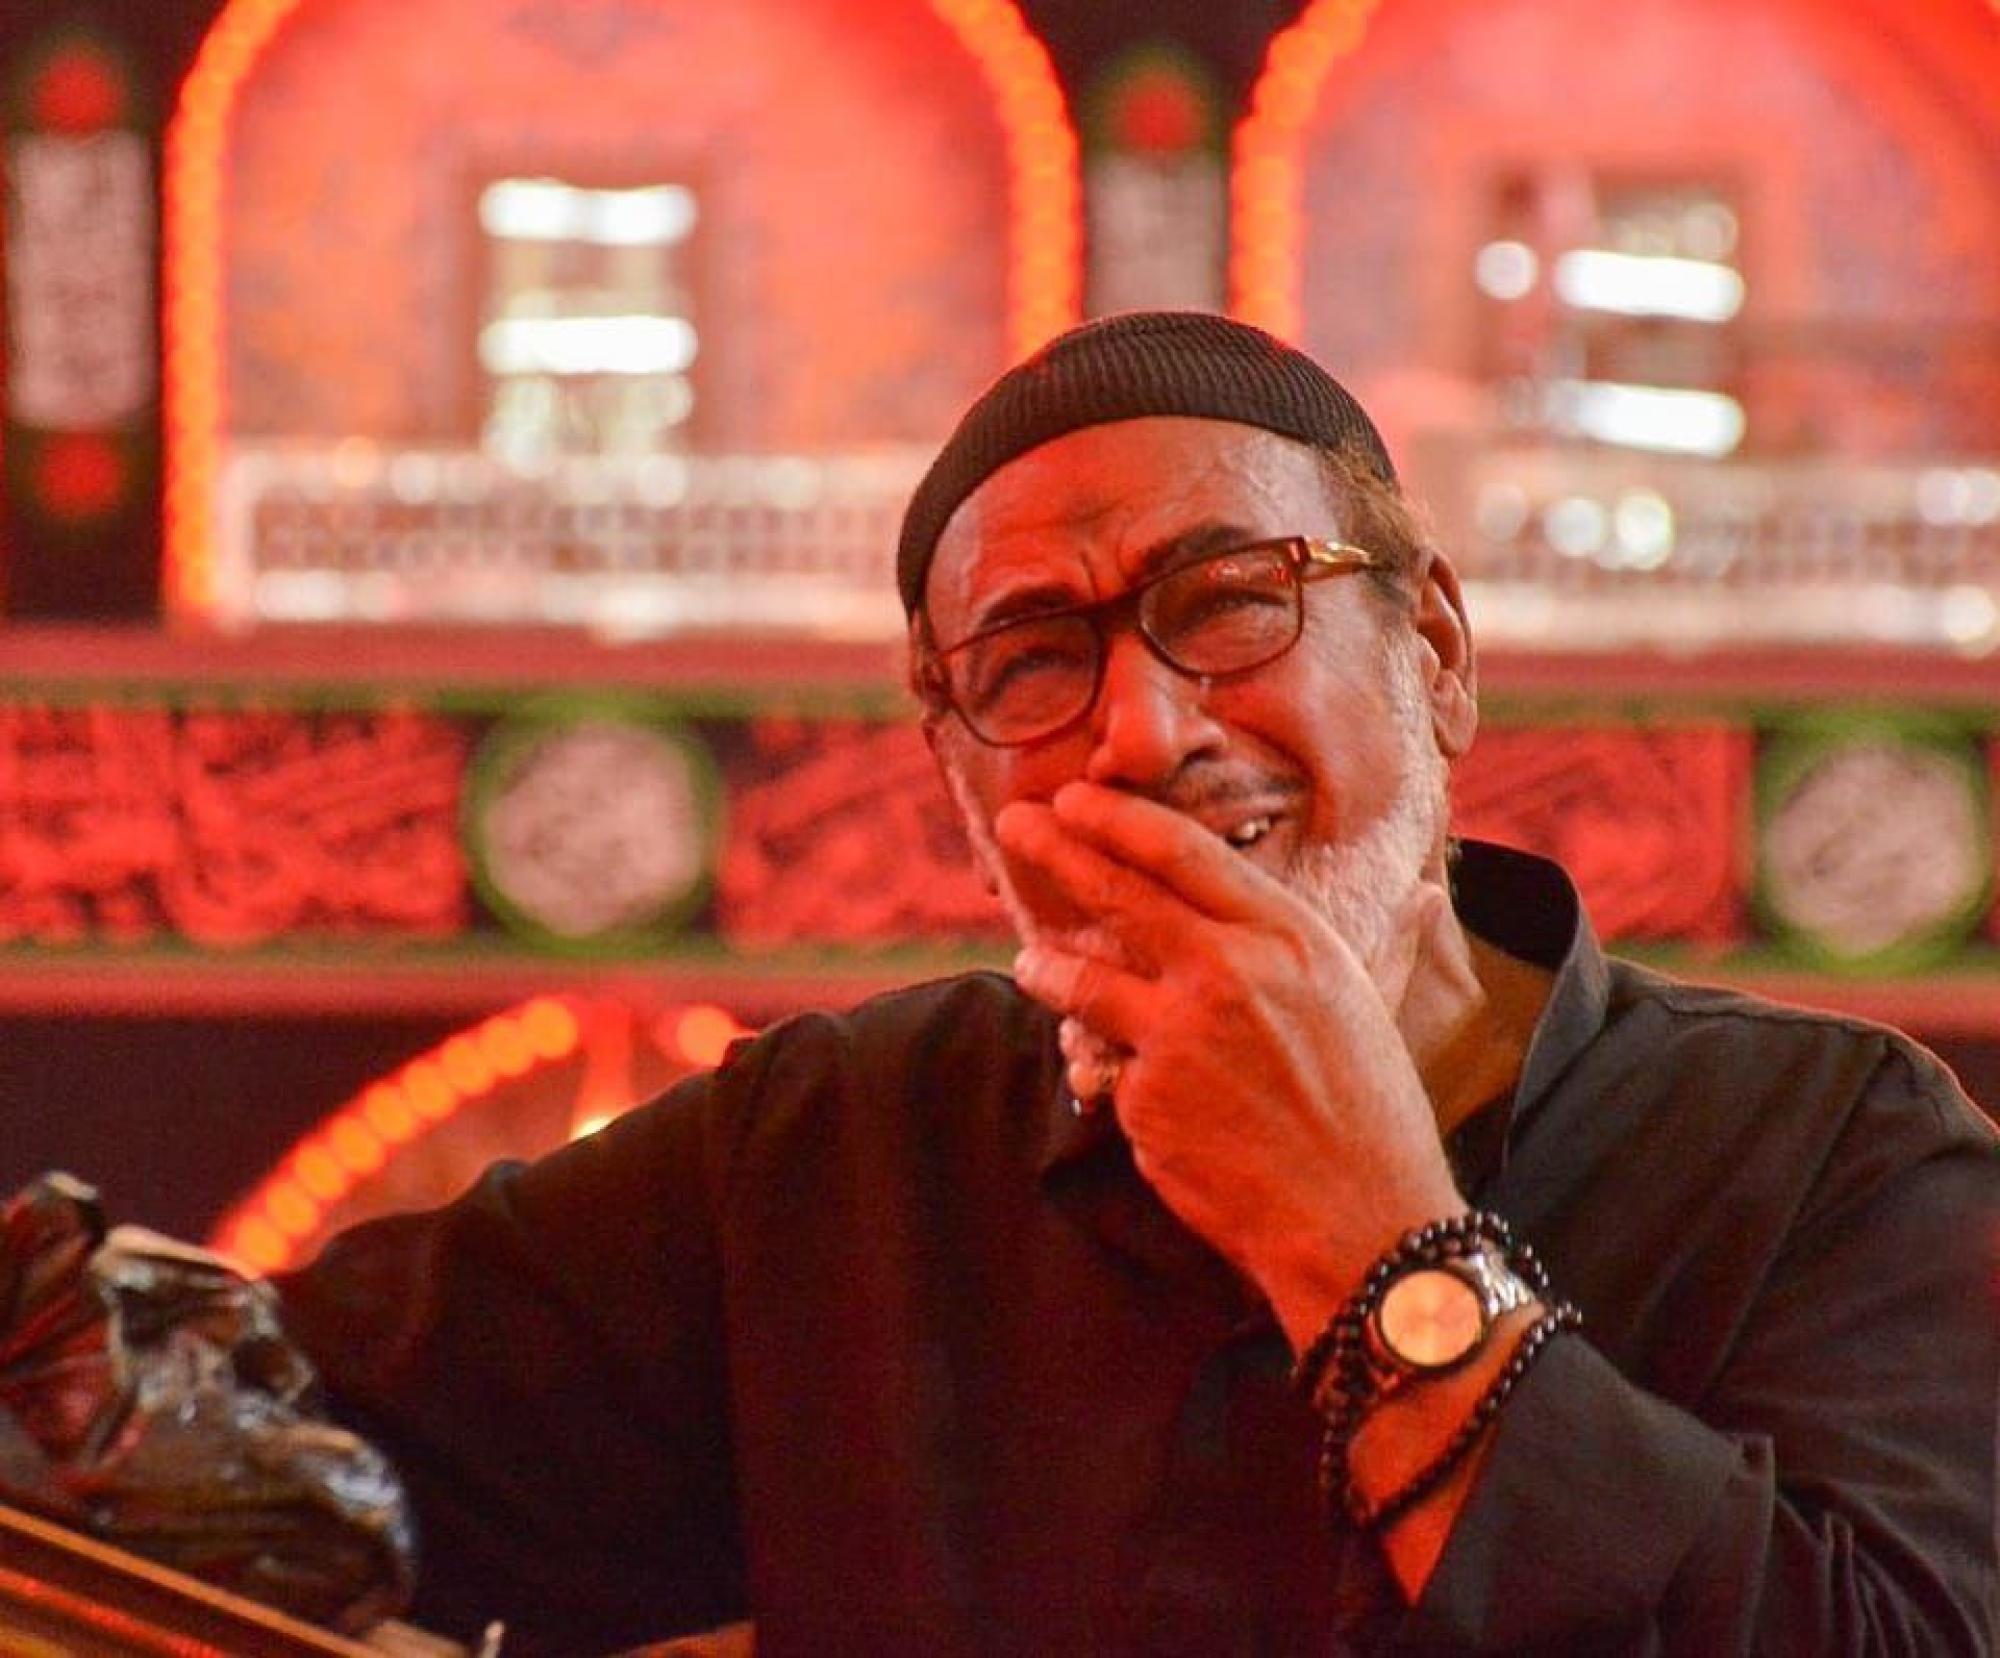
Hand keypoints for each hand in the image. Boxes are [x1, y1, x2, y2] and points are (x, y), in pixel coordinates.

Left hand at [997, 781, 1464, 1340]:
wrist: (1359, 1224)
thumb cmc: (1374, 1114)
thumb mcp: (1370, 1006)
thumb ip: (1372, 942)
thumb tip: (1425, 894)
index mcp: (1289, 936)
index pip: (1182, 852)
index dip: (1119, 818)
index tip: (1076, 799)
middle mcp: (1229, 971)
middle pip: (1119, 894)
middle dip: (1058, 851)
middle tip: (1017, 825)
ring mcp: (1178, 1035)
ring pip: (1087, 980)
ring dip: (1049, 965)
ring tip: (1031, 962)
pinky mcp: (1146, 1098)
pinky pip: (1114, 1067)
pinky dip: (1119, 1072)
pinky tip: (1144, 1093)